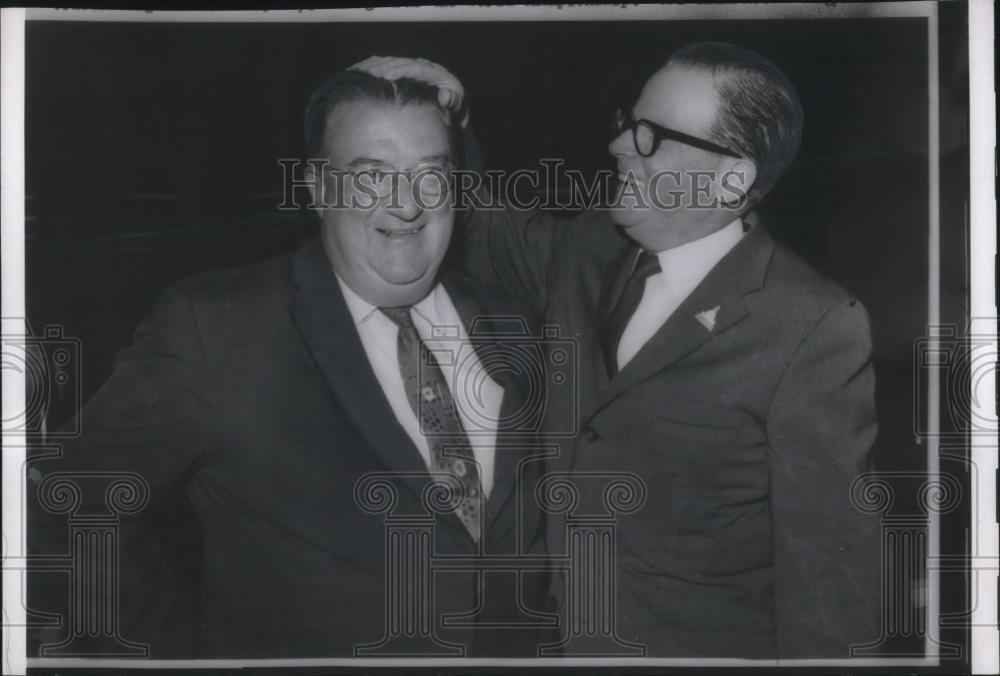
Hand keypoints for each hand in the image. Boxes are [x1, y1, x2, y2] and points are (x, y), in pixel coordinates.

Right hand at [349, 56, 467, 127]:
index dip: (400, 70)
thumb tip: (445, 95)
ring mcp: (411, 66)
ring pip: (391, 61)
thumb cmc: (454, 104)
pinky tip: (359, 70)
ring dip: (375, 65)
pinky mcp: (403, 69)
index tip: (386, 76)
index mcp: (434, 72)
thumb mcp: (458, 103)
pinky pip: (386, 63)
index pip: (415, 68)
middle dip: (383, 67)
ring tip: (360, 72)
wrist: (452, 99)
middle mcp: (421, 65)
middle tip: (368, 75)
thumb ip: (453, 100)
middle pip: (400, 62)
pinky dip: (372, 65)